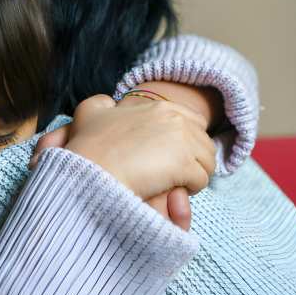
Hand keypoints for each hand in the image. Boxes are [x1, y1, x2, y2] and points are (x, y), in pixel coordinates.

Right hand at [29, 120, 193, 230]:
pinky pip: (201, 179)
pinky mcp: (183, 166)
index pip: (194, 120)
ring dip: (194, 174)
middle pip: (204, 141)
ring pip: (207, 162)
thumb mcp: (89, 112)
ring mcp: (182, 142)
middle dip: (194, 158)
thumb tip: (109, 103)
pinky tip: (173, 191)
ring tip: (175, 184)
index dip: (186, 139)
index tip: (171, 154)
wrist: (89, 169)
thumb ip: (102, 104)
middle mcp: (176, 120)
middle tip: (175, 172)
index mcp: (159, 107)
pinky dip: (190, 188)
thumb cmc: (88, 146)